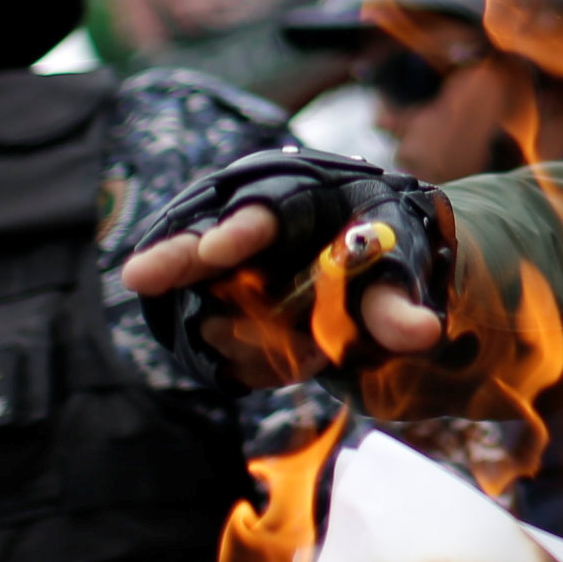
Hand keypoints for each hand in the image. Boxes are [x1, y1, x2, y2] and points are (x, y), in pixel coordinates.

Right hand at [121, 203, 442, 387]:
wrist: (377, 274)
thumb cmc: (391, 253)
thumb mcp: (404, 272)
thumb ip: (399, 304)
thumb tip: (422, 335)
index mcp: (304, 198)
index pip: (267, 209)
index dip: (242, 229)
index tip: (217, 248)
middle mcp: (255, 225)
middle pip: (206, 239)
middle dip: (177, 258)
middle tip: (139, 276)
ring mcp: (231, 268)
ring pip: (207, 301)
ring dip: (242, 337)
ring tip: (308, 356)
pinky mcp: (222, 306)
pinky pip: (217, 344)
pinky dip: (249, 363)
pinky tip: (295, 362)